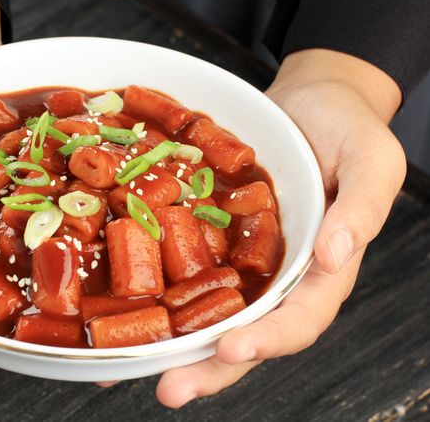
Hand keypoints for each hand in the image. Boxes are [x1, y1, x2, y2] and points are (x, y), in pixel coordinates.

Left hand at [152, 49, 405, 406]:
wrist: (309, 101)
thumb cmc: (349, 129)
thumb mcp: (373, 160)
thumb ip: (363, 208)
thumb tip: (336, 256)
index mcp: (321, 270)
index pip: (298, 319)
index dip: (267, 339)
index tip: (231, 349)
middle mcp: (275, 275)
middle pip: (244, 333)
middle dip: (208, 367)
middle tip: (168, 389)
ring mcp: (239, 259)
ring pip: (205, 311)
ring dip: (170, 343)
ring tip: (128, 365)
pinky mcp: (209, 236)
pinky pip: (181, 266)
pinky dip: (153, 289)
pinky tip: (118, 306)